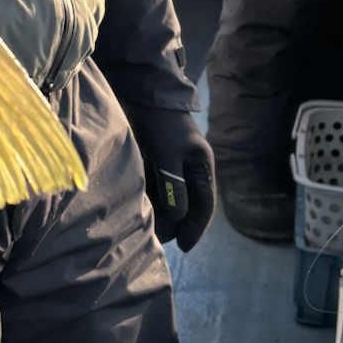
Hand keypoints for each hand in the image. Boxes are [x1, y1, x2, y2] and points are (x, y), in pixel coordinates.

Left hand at [126, 106, 216, 251]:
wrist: (144, 95)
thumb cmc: (161, 123)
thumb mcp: (169, 154)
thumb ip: (174, 185)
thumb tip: (179, 216)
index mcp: (202, 167)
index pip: (204, 205)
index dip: (195, 228)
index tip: (184, 247)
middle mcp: (191, 169)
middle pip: (187, 205)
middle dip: (175, 224)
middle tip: (157, 239)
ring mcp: (174, 165)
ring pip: (171, 198)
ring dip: (161, 214)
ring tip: (146, 229)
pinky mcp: (157, 161)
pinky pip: (157, 188)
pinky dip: (151, 200)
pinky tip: (138, 210)